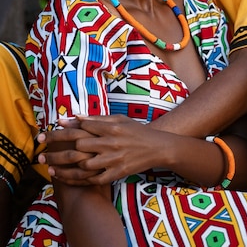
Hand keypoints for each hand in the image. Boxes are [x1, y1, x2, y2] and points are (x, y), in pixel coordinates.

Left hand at [41, 115, 172, 185]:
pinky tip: (64, 177)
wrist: (156, 147)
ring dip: (63, 166)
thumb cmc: (135, 130)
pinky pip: (92, 179)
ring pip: (83, 165)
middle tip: (41, 150)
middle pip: (78, 146)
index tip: (47, 131)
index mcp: (110, 127)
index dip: (62, 130)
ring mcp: (113, 160)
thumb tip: (76, 117)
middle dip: (57, 149)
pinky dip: (77, 179)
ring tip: (48, 166)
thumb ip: (97, 119)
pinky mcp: (116, 174)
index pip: (81, 128)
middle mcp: (110, 143)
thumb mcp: (118, 119)